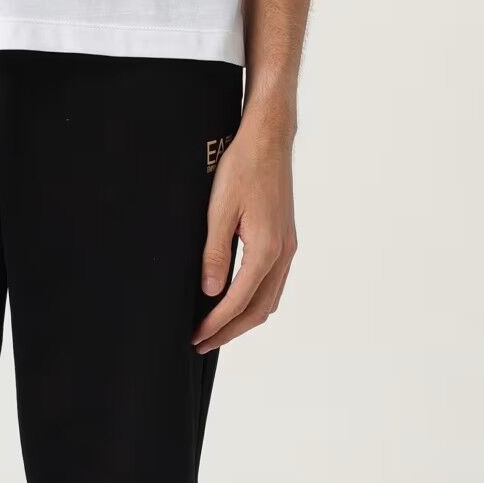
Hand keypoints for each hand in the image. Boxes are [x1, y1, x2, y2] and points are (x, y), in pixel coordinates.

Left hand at [192, 115, 296, 354]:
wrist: (268, 139)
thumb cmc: (242, 167)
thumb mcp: (219, 209)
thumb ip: (214, 253)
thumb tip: (210, 292)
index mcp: (266, 249)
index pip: (238, 301)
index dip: (216, 323)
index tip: (196, 336)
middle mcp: (282, 253)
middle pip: (259, 309)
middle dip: (230, 330)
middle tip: (202, 343)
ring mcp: (287, 247)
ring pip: (269, 298)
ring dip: (244, 318)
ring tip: (217, 328)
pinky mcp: (285, 238)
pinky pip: (273, 282)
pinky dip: (255, 300)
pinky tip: (236, 299)